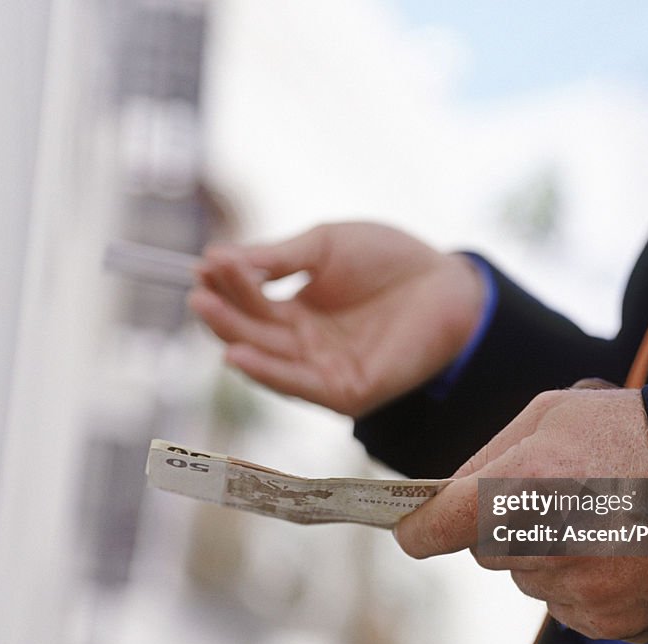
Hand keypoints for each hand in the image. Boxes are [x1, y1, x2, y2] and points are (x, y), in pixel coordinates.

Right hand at [188, 222, 485, 416]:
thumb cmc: (389, 260)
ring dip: (234, 338)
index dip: (227, 283)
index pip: (250, 300)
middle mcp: (304, 344)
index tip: (204, 263)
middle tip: (198, 290)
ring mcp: (322, 369)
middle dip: (224, 310)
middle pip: (252, 332)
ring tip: (205, 310)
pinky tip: (238, 354)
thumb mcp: (325, 247)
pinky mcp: (344, 392)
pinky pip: (298, 385)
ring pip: (267, 358)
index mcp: (297, 309)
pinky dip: (267, 372)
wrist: (449, 284)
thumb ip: (277, 258)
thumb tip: (216, 257)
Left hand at [394, 388, 647, 643]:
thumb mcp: (552, 414)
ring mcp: (578, 592)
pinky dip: (585, 583)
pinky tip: (623, 549)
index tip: (413, 530)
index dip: (421, 528)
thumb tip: (446, 498)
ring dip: (548, 557)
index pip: (436, 529)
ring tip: (602, 518)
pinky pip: (570, 606)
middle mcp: (542, 548)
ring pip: (533, 580)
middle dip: (505, 530)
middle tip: (554, 496)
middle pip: (488, 554)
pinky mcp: (610, 622)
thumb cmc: (633, 429)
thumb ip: (488, 456)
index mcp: (518, 489)